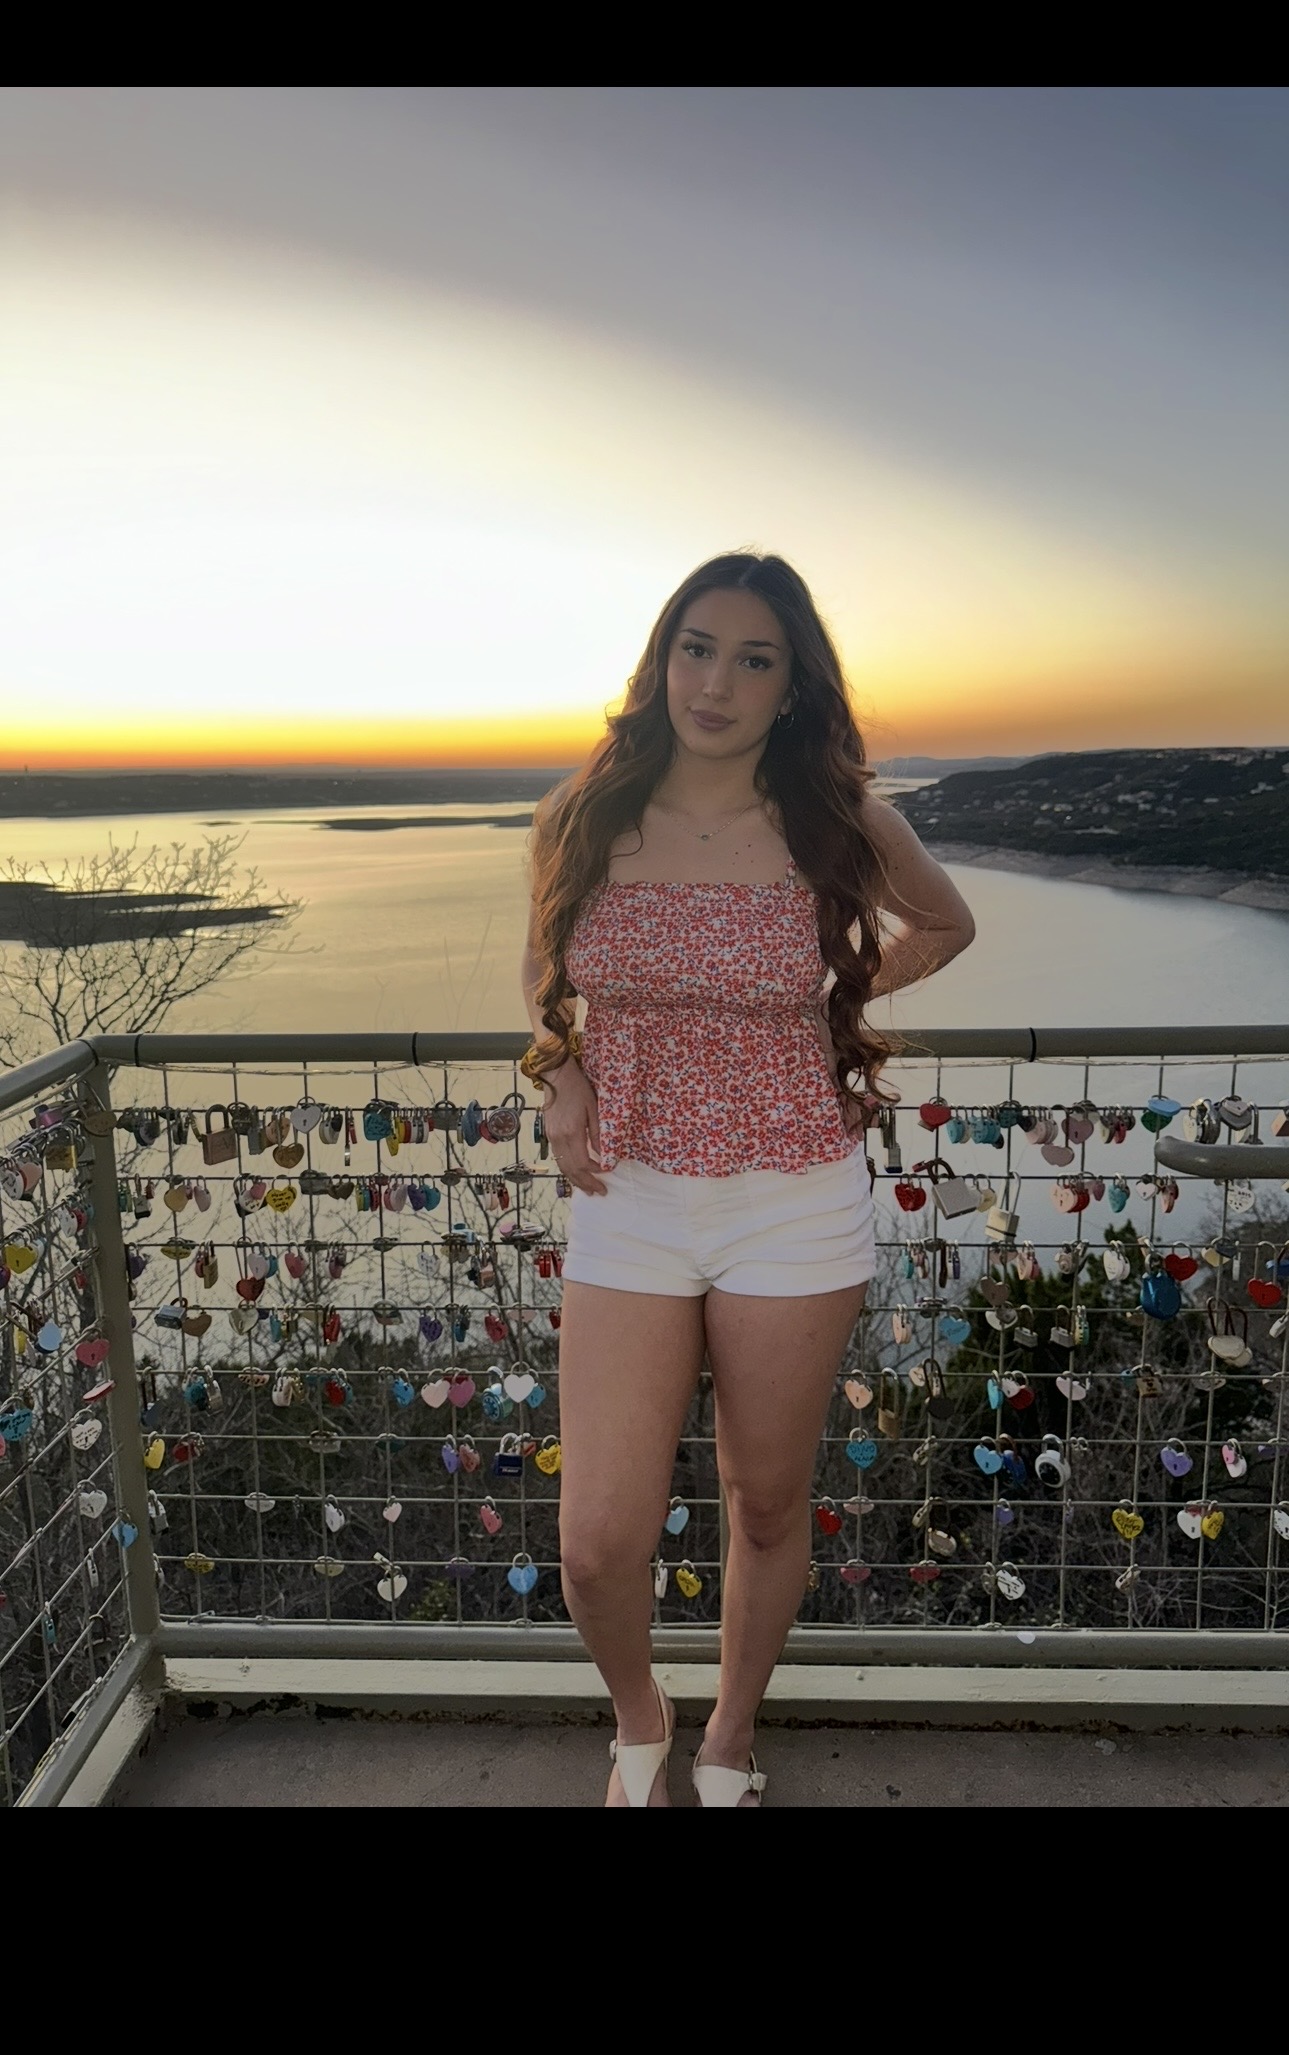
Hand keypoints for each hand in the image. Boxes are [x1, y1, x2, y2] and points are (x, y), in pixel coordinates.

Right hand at [542, 1064, 608, 1195]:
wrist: (556, 1076)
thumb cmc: (578, 1088)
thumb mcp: (593, 1108)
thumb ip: (598, 1133)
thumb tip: (605, 1154)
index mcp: (572, 1132)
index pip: (583, 1162)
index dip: (595, 1172)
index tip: (607, 1174)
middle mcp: (559, 1138)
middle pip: (572, 1170)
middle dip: (586, 1183)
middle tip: (600, 1192)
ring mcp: (552, 1137)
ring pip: (563, 1167)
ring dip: (575, 1180)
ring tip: (588, 1189)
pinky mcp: (549, 1134)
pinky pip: (558, 1158)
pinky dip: (568, 1170)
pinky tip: (576, 1173)